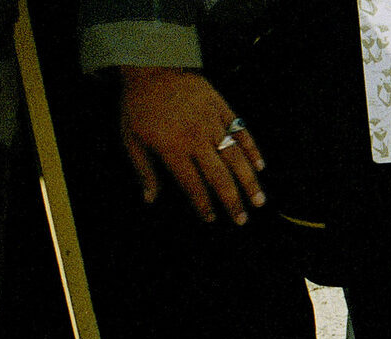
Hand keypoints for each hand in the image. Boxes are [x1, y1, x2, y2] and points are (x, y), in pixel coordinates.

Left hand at [117, 67, 265, 223]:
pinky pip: (241, 131)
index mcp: (173, 148)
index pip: (193, 184)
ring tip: (259, 201)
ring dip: (249, 181)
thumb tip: (149, 199)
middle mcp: (196, 139)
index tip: (212, 219)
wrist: (152, 67)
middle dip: (232, 201)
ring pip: (235, 157)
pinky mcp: (222, 108)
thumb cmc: (138, 106)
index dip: (203, 205)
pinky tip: (260, 166)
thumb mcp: (130, 139)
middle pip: (219, 176)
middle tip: (242, 220)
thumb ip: (143, 170)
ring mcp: (212, 123)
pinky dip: (252, 149)